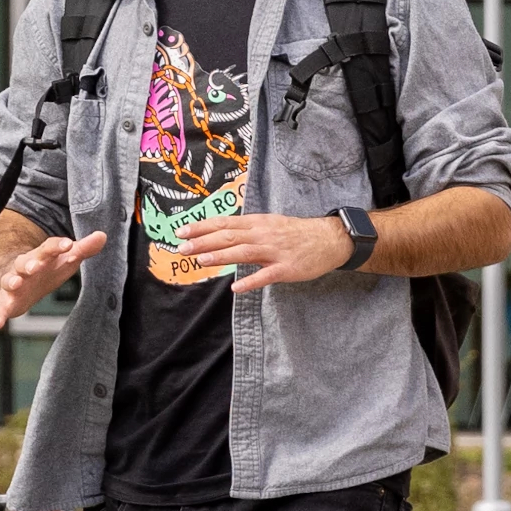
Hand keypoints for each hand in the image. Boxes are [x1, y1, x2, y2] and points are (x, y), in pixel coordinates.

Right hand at [0, 227, 106, 330]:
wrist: (19, 279)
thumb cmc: (46, 268)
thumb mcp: (66, 259)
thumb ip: (83, 249)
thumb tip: (102, 236)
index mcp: (41, 256)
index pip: (49, 248)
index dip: (57, 246)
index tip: (68, 244)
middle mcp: (24, 267)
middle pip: (26, 262)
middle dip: (31, 263)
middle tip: (36, 266)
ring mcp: (13, 283)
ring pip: (10, 280)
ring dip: (12, 281)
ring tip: (15, 284)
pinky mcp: (6, 300)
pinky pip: (0, 307)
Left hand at [162, 211, 354, 292]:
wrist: (329, 239)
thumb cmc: (296, 233)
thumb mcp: (270, 224)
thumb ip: (247, 229)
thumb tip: (221, 232)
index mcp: (257, 223)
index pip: (224, 223)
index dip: (201, 227)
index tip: (181, 231)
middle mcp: (263, 234)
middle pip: (228, 236)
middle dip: (203, 242)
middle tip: (181, 248)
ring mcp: (275, 251)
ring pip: (243, 252)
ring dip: (220, 256)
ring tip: (200, 261)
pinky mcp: (286, 268)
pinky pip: (266, 275)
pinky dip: (250, 281)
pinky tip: (236, 287)